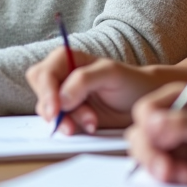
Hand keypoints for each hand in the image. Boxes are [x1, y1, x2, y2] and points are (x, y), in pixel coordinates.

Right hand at [26, 48, 184, 133]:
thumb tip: (61, 99)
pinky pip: (59, 122)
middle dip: (53, 107)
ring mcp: (65, 97)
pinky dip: (71, 127)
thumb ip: (83, 80)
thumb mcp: (110, 74)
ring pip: (48, 109)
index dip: (46, 91)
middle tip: (68, 123)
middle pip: (40, 90)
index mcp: (69, 59)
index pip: (45, 72)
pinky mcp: (71, 115)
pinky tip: (90, 126)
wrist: (145, 103)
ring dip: (66, 119)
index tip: (55, 110)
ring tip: (92, 123)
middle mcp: (63, 76)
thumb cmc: (131, 82)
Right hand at [125, 82, 186, 183]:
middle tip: (166, 171)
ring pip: (147, 153)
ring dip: (159, 167)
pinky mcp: (177, 157)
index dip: (148, 128)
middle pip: (140, 134)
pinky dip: (168, 175)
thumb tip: (151, 125)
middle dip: (151, 155)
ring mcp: (172, 138)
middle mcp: (170, 115)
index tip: (164, 143)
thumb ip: (183, 124)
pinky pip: (160, 167)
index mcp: (177, 97)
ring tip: (184, 176)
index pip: (145, 110)